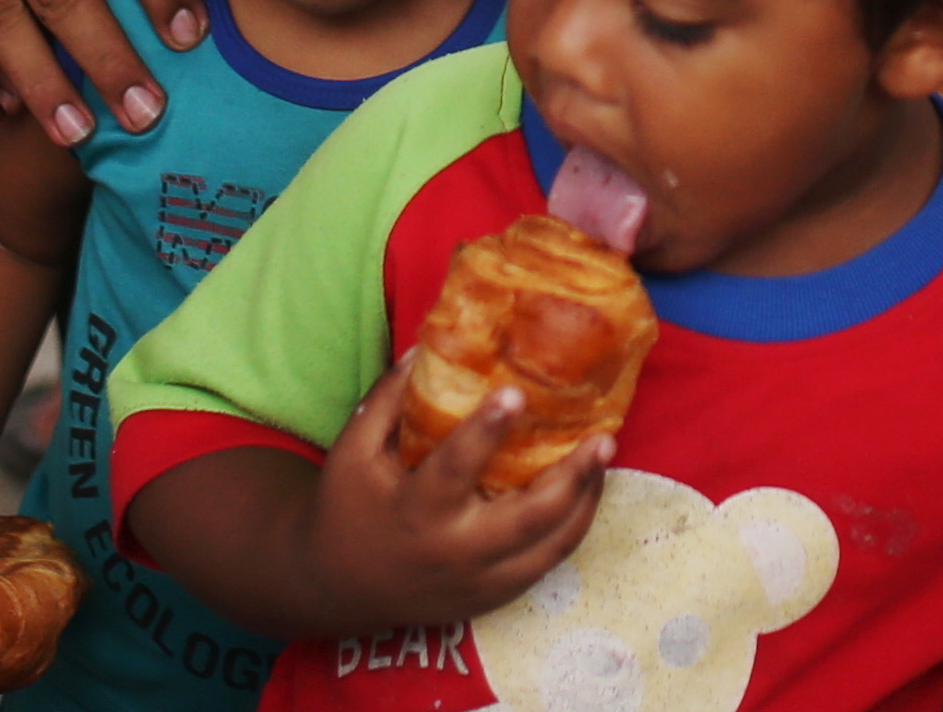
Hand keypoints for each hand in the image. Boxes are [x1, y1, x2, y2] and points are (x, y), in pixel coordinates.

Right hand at [309, 359, 608, 626]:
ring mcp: (480, 580)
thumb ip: (388, 399)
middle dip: (571, 478)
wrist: (339, 589)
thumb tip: (427, 347)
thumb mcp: (353, 451)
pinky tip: (586, 492)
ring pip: (550, 546)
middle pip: (528, 518)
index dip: (485, 431)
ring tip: (604, 456)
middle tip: (602, 437)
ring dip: (585, 501)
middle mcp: (455, 552)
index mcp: (416, 512)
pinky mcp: (494, 596)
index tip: (516, 393)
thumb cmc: (348, 508)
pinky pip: (547, 565)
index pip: (455, 468)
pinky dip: (573, 528)